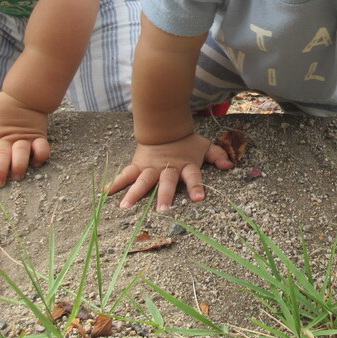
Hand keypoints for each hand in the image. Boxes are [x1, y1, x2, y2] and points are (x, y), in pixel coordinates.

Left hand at [0, 91, 49, 186]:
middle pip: (1, 156)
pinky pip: (42, 148)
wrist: (24, 94)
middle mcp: (5, 139)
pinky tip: (37, 163)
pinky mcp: (38, 136)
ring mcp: (23, 138)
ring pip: (21, 153)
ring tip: (17, 176)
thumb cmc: (1, 106)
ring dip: (19, 166)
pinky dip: (40, 156)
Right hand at [108, 133, 233, 210]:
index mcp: (185, 165)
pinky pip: (126, 174)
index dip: (197, 187)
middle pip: (167, 182)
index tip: (199, 199)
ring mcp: (151, 167)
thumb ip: (218, 156)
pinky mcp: (138, 165)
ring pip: (143, 181)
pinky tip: (106, 194)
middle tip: (162, 211)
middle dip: (165, 196)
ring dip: (135, 194)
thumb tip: (230, 165)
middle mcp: (168, 168)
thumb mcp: (204, 146)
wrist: (164, 126)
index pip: (193, 177)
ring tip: (125, 207)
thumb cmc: (186, 142)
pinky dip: (116, 183)